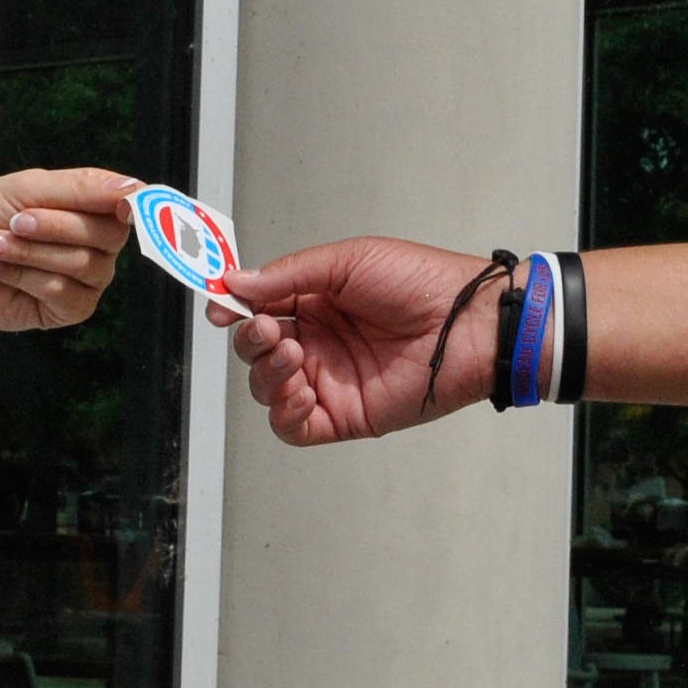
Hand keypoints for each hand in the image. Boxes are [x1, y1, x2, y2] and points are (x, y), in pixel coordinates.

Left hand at [0, 168, 133, 333]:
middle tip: (15, 221)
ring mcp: (85, 278)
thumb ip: (81, 188)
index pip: (128, 201)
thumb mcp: (25, 188)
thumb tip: (134, 190)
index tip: (118, 203)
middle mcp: (95, 242)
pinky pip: (64, 294)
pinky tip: (0, 270)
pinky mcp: (68, 309)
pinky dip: (25, 278)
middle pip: (109, 234)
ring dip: (30, 252)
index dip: (129, 202)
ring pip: (84, 264)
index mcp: (90, 205)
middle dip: (56, 225)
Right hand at [203, 236, 508, 444]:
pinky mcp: (345, 415)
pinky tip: (298, 390)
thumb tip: (238, 283)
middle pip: (256, 351)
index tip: (219, 306)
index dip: (234, 308)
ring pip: (267, 388)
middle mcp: (319, 342)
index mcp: (317, 301)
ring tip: (293, 354)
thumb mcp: (348, 261)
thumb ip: (289, 275)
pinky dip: (283, 412)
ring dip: (266, 373)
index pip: (258, 308)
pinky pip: (294, 426)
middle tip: (267, 329)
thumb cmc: (421, 282)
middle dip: (250, 340)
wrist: (467, 324)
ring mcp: (329, 380)